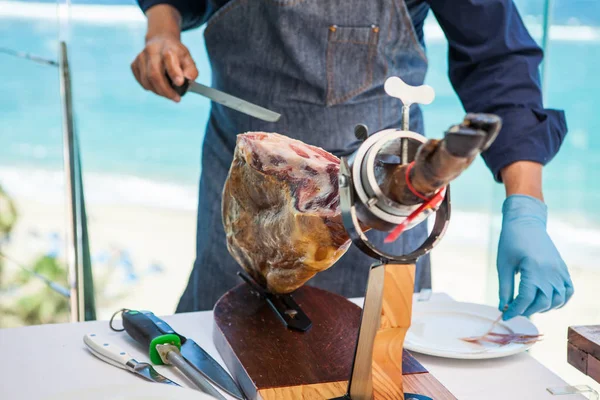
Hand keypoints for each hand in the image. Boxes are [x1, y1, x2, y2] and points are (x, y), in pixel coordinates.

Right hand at [131, 5, 197, 101]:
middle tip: (176, 98)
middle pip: (154, 74)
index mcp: (168, 47)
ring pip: (146, 80)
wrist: (160, 41)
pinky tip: (158, 87)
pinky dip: (151, 88)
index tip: (180, 83)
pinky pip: (142, 81)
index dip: (174, 72)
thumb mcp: (188, 59)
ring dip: (159, 91)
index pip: (169, 59)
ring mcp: (141, 57)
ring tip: (169, 94)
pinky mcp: (134, 64)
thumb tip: (187, 81)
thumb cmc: (176, 54)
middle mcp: (152, 50)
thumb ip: (191, 70)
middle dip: (165, 90)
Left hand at [497, 194, 573, 319]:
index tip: (506, 316)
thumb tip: (504, 308)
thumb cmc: (511, 242)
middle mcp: (550, 272)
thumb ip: (505, 288)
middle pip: (543, 303)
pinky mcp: (563, 268)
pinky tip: (547, 302)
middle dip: (528, 311)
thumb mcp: (503, 265)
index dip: (516, 310)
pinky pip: (568, 290)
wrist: (526, 222)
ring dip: (544, 308)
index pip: (526, 299)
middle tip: (515, 311)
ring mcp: (559, 270)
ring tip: (529, 306)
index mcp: (533, 269)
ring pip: (558, 300)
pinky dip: (560, 300)